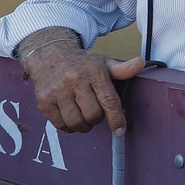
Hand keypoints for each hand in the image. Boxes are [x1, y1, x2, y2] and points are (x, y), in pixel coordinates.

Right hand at [25, 48, 140, 134]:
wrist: (49, 54)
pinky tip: (71, 116)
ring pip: (76, 122)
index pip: (109, 100)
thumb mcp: (102, 62)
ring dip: (83, 125)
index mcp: (93, 71)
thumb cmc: (80, 63)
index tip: (120, 130)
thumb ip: (122, 69)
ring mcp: (57, 91)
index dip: (116, 118)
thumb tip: (140, 64)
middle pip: (93, 115)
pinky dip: (68, 126)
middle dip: (97, 119)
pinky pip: (60, 125)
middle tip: (95, 113)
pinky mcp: (44, 101)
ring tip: (84, 116)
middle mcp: (74, 81)